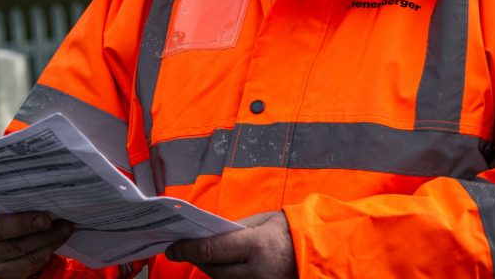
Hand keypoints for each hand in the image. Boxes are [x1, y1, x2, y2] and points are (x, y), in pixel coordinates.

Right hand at [0, 181, 73, 278]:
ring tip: (66, 228)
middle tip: (47, 218)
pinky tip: (57, 242)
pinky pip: (25, 264)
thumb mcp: (15, 198)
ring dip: (45, 238)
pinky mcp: (1, 270)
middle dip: (25, 223)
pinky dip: (44, 252)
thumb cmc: (18, 210)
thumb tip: (46, 174)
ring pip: (17, 248)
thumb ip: (19, 190)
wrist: (17, 242)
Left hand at [165, 210, 297, 277]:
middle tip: (183, 251)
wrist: (322, 252)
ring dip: (212, 270)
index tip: (172, 249)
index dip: (188, 250)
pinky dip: (227, 278)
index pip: (212, 250)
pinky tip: (224, 269)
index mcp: (257, 246)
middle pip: (214, 270)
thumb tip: (208, 235)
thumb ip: (236, 229)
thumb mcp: (263, 221)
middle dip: (197, 260)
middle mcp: (257, 271)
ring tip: (205, 258)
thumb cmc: (292, 230)